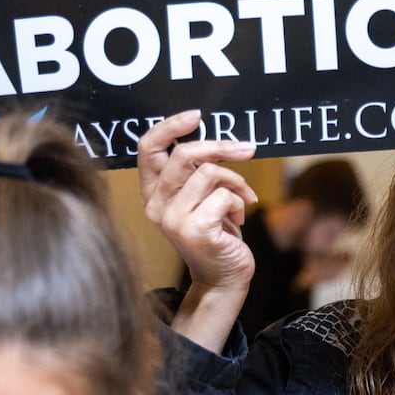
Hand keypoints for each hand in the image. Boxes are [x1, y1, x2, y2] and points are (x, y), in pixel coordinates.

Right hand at [137, 111, 257, 350]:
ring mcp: (173, 219)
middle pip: (184, 153)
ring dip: (236, 182)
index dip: (170, 126)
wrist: (223, 278)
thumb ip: (197, 172)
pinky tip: (238, 220)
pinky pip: (225, 195)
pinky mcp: (195, 230)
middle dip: (221, 147)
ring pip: (210, 172)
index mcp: (153, 193)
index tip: (197, 116)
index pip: (147, 148)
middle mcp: (157, 205)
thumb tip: (219, 140)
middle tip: (247, 149)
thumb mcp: (201, 198)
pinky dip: (240, 201)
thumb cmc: (216, 233)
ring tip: (243, 200)